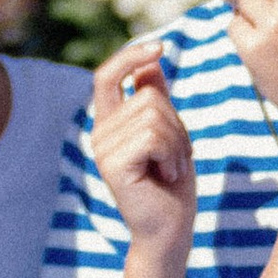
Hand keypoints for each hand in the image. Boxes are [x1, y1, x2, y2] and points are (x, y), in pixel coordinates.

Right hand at [87, 42, 197, 257]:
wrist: (170, 230)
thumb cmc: (172, 185)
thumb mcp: (170, 134)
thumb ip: (156, 99)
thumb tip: (151, 61)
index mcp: (110, 123)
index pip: (107, 75)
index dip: (130, 56)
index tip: (160, 47)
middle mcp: (100, 132)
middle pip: (148, 95)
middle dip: (176, 124)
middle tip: (176, 158)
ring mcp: (102, 148)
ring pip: (154, 114)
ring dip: (177, 142)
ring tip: (171, 169)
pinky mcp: (112, 164)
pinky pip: (152, 136)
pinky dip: (172, 154)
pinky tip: (167, 176)